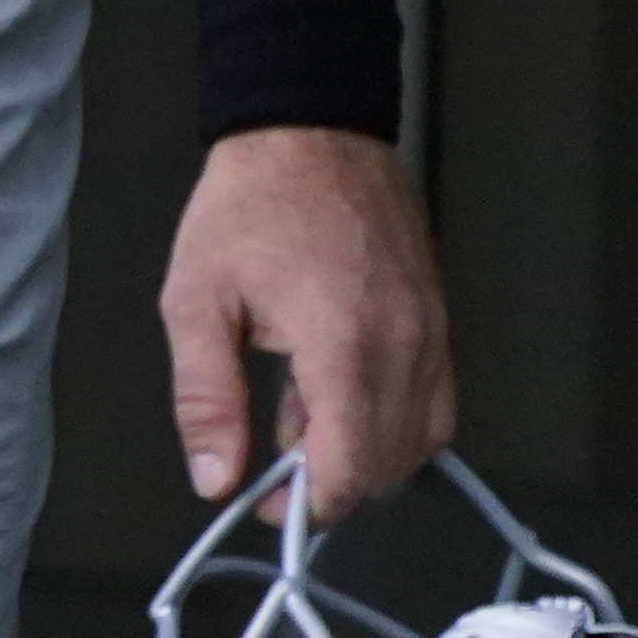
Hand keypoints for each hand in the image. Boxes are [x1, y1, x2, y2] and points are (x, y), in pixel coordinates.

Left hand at [161, 125, 453, 503]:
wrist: (310, 130)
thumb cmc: (249, 206)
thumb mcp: (196, 298)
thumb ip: (207, 397)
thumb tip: (215, 477)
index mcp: (344, 344)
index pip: (350, 467)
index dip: (310, 505)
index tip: (270, 507)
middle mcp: (406, 346)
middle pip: (389, 464)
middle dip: (333, 483)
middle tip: (274, 463)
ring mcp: (434, 333)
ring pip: (421, 439)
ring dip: (365, 453)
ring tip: (300, 415)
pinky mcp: (441, 321)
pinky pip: (435, 401)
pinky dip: (394, 419)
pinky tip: (339, 393)